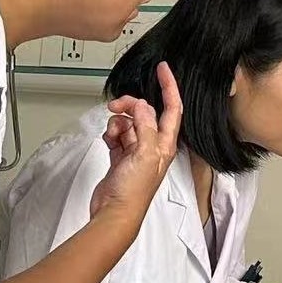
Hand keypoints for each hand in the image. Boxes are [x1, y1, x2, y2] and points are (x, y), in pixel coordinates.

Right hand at [89, 63, 181, 223]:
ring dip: (117, 122)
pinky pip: (117, 135)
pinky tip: (109, 140)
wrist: (114, 212)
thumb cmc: (134, 193)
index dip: (169, 87)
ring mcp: (137, 152)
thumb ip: (145, 126)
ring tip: (113, 134)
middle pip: (144, 113)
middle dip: (130, 106)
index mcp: (165, 144)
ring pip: (128, 123)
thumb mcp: (145, 153)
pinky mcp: (121, 157)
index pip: (172, 108)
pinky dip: (111, 134)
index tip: (162, 69)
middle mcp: (153, 146)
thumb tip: (141, 107)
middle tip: (116, 105)